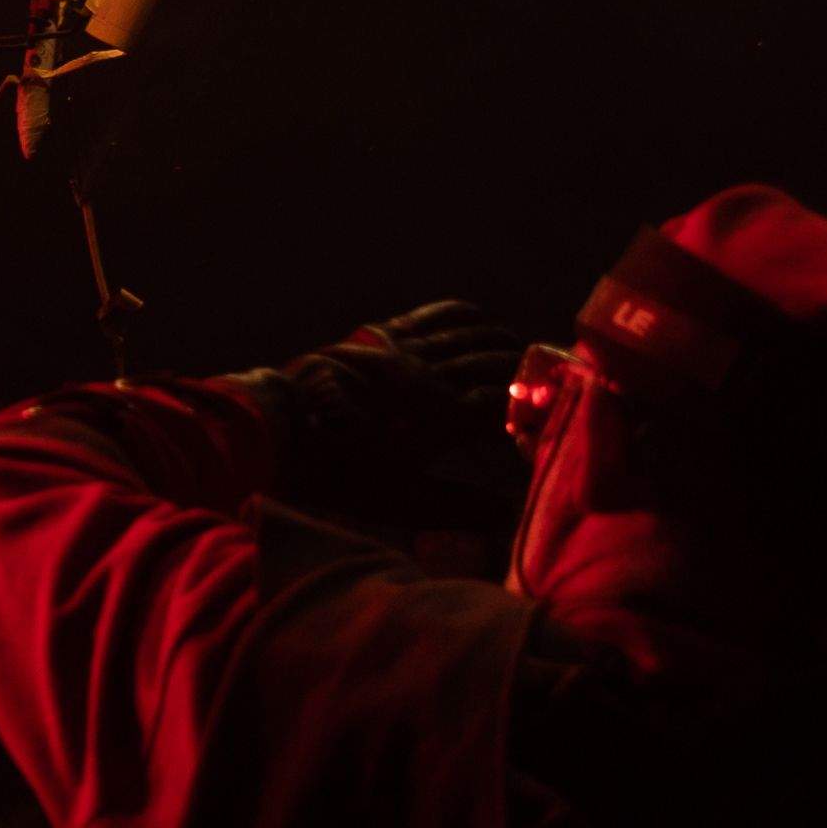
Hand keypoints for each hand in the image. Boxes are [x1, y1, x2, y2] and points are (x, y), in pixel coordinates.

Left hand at [239, 298, 537, 536]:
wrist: (276, 434)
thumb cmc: (339, 477)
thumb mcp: (401, 502)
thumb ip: (461, 507)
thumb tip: (511, 513)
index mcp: (438, 418)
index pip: (506, 406)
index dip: (532, 416)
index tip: (551, 426)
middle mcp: (430, 375)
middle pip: (499, 364)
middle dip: (528, 378)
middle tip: (548, 393)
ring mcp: (409, 349)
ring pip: (477, 335)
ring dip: (506, 346)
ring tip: (524, 363)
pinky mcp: (387, 334)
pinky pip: (444, 314)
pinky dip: (473, 319)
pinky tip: (486, 328)